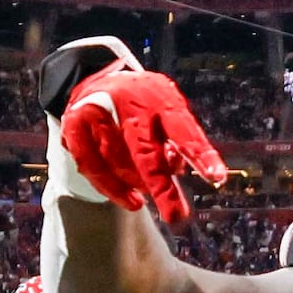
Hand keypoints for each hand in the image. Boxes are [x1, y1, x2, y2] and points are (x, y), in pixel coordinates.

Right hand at [39, 39, 225, 226]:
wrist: (97, 76)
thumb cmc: (144, 103)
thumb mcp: (168, 112)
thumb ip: (178, 141)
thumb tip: (178, 172)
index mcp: (160, 99)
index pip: (183, 130)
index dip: (200, 155)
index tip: (217, 178)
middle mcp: (129, 103)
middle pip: (146, 152)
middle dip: (162, 188)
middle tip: (177, 215)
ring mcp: (98, 114)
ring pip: (119, 164)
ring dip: (138, 184)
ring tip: (149, 193)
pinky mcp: (75, 125)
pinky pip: (93, 167)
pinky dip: (112, 188)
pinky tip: (131, 200)